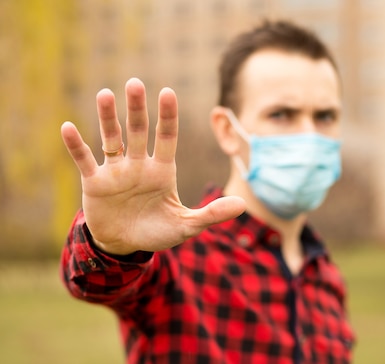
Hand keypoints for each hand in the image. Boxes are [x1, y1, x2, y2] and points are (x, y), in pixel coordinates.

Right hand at [61, 78, 245, 254]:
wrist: (125, 245)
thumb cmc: (158, 231)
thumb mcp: (187, 225)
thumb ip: (211, 214)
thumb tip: (242, 205)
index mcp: (163, 170)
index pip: (167, 137)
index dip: (167, 116)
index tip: (168, 92)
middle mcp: (139, 164)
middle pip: (138, 131)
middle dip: (136, 108)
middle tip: (135, 83)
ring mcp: (116, 171)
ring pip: (111, 138)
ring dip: (107, 118)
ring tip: (104, 94)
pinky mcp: (94, 182)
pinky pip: (84, 160)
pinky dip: (76, 145)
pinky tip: (68, 127)